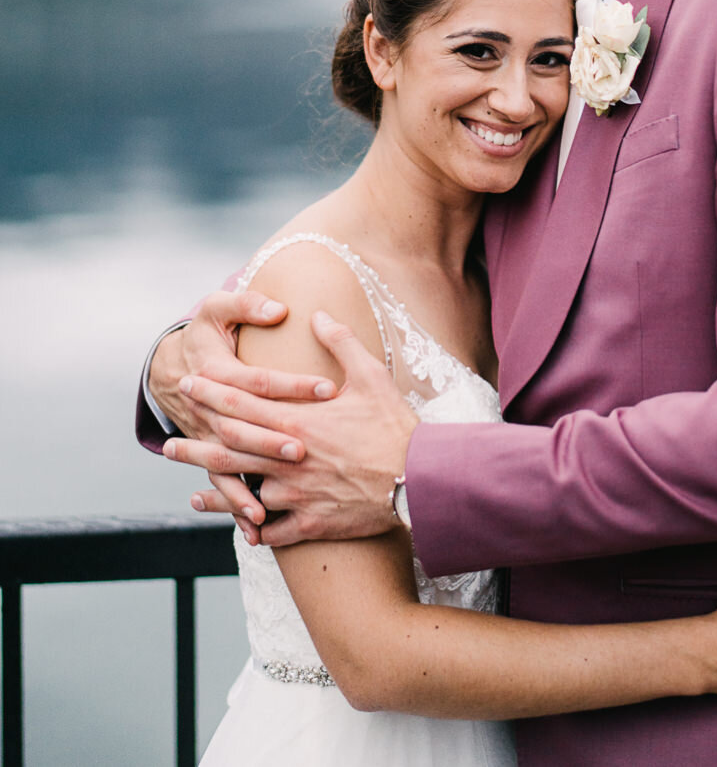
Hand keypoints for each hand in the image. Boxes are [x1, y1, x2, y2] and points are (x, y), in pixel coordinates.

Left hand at [172, 310, 416, 546]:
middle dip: (195, 448)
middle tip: (168, 446)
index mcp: (296, 423)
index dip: (212, 394)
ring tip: (192, 495)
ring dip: (216, 496)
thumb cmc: (396, 426)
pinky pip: (273, 531)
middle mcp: (286, 460)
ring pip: (244, 496)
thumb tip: (318, 314)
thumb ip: (340, 343)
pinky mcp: (310, 523)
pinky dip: (256, 530)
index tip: (190, 385)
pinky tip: (245, 529)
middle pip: (227, 452)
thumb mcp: (372, 376)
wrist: (419, 478)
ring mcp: (295, 495)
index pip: (241, 406)